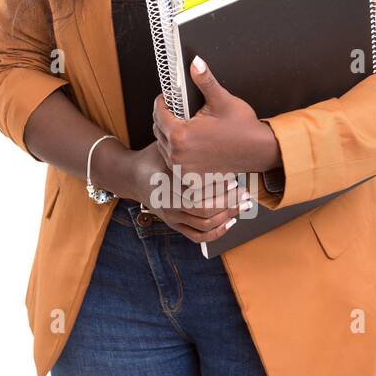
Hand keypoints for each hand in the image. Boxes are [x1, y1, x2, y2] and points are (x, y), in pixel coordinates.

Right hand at [131, 140, 248, 245]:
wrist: (131, 177)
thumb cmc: (151, 159)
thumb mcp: (164, 148)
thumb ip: (182, 149)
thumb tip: (210, 138)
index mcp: (165, 185)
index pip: (197, 194)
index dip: (218, 189)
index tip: (233, 178)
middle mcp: (168, 205)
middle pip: (204, 212)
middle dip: (229, 204)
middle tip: (244, 193)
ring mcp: (171, 217)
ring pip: (204, 226)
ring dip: (227, 217)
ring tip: (241, 205)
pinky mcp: (174, 225)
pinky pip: (198, 237)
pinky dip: (217, 233)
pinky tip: (229, 222)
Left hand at [152, 55, 280, 181]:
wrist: (260, 151)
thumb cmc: (243, 128)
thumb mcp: (222, 100)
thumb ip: (205, 81)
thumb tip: (195, 63)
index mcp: (181, 135)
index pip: (158, 113)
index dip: (162, 101)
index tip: (169, 97)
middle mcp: (178, 154)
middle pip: (158, 129)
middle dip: (165, 117)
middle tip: (178, 110)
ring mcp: (183, 168)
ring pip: (163, 145)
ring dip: (169, 135)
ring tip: (185, 125)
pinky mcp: (190, 177)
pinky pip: (173, 160)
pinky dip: (177, 151)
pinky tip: (189, 143)